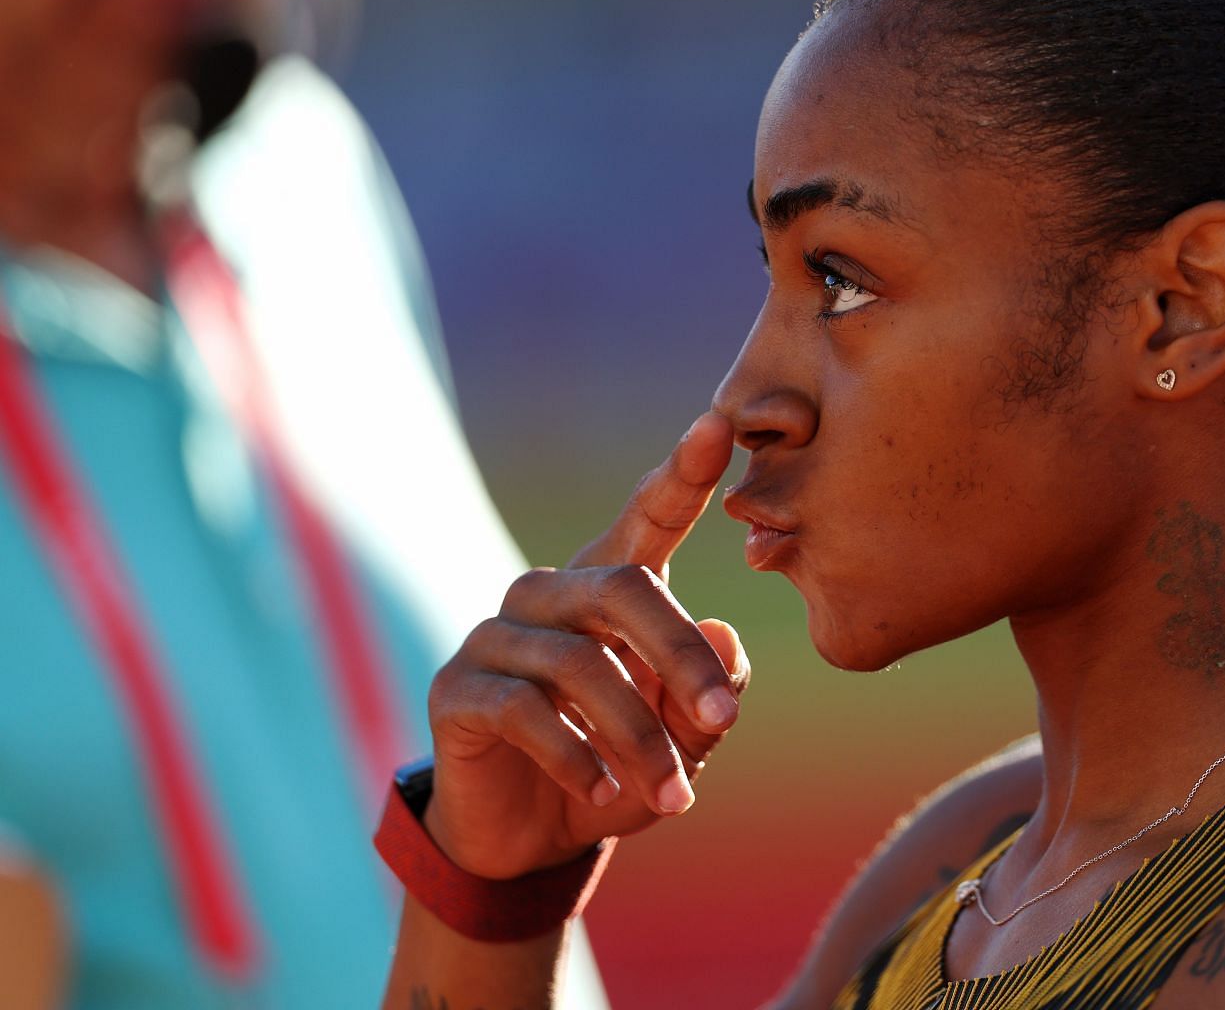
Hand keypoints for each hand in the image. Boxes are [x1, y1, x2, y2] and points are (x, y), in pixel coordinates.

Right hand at [420, 412, 747, 878]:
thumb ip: (713, 686)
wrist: (530, 840)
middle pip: (624, 588)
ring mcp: (497, 636)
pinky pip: (524, 709)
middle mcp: (550, 592)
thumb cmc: (618, 766)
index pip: (651, 517)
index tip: (720, 425)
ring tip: (673, 795)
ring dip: (637, 735)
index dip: (684, 472)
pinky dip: (575, 755)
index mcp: (610, 586)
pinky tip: (603, 791)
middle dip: (682, 658)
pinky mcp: (457, 688)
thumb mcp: (683, 737)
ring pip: (580, 662)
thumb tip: (725, 634)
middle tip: (723, 720)